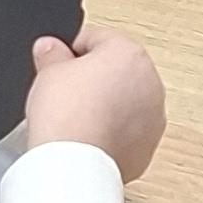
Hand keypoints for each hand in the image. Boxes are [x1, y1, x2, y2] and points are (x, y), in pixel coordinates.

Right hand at [22, 26, 164, 179]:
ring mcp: (153, 115)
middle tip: (64, 93)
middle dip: (92, 79)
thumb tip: (50, 48)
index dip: (70, 51)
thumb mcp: (48, 72)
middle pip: (115, 70)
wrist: (74, 163)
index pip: (96, 39)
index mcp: (129, 53)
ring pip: (125, 101)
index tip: (57, 63)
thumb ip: (51, 53)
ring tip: (76, 118)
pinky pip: (128, 130)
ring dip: (106, 106)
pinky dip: (112, 131)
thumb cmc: (66, 116)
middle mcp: (149, 81)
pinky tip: (89, 136)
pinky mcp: (148, 144)